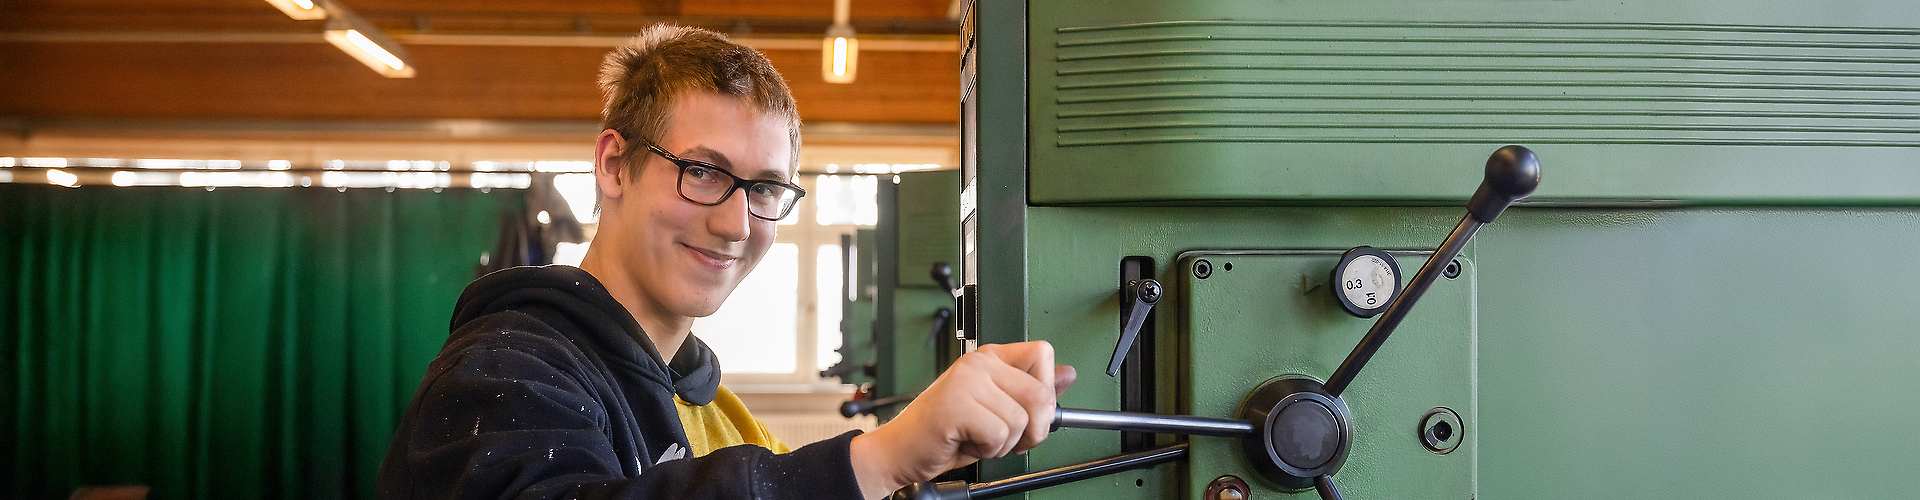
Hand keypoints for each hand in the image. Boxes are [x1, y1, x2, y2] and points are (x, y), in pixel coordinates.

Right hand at [849, 341, 1076, 498]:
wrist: (902, 450)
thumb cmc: (945, 431)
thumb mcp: (996, 409)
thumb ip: (1030, 391)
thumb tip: (1069, 374)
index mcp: (990, 358)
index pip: (1042, 354)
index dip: (1045, 390)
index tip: (1028, 410)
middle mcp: (978, 363)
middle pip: (1040, 394)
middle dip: (1033, 429)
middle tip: (1006, 437)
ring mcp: (966, 381)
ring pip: (1021, 419)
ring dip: (1006, 443)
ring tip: (980, 438)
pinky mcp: (956, 405)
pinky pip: (999, 433)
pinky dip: (989, 449)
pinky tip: (968, 442)